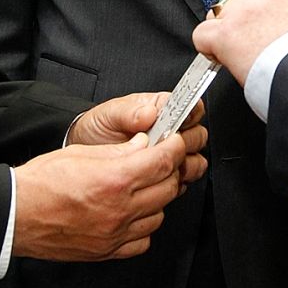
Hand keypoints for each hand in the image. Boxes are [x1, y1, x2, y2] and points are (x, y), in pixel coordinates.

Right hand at [12, 132, 204, 260]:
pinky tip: (132, 215)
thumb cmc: (40, 184)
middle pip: (168, 188)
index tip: (174, 143)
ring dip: (157, 199)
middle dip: (169, 171)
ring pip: (159, 215)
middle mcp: (119, 209)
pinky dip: (143, 227)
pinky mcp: (107, 251)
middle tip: (160, 162)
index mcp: (114, 180)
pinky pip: (143, 241)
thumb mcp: (81, 153)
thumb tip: (143, 146)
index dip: (175, 148)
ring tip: (142, 188)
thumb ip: (118, 151)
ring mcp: (115, 234)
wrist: (15, 215)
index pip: (163, 162)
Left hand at [70, 91, 206, 183]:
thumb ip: (129, 111)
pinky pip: (184, 180)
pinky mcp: (168, 174)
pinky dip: (175, 181)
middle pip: (199, 136)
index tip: (178, 123)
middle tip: (163, 146)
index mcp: (164, 109)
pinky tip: (158, 177)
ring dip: (183, 164)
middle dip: (185, 143)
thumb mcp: (109, 114)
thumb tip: (149, 112)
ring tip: (161, 164)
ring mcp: (172, 154)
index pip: (193, 107)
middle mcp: (173, 130)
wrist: (87, 151)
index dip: (191, 115)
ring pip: (197, 160)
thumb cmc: (100, 128)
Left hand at [192, 0, 287, 84]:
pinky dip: (209, 48)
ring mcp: (241, 10)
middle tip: (250, 41)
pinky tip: (223, 58)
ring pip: (217, 16)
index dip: (254, 9)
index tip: (258, 25)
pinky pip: (202, 35)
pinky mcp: (225, 33)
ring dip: (226, 33)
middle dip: (238, 19)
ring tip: (242, 54)